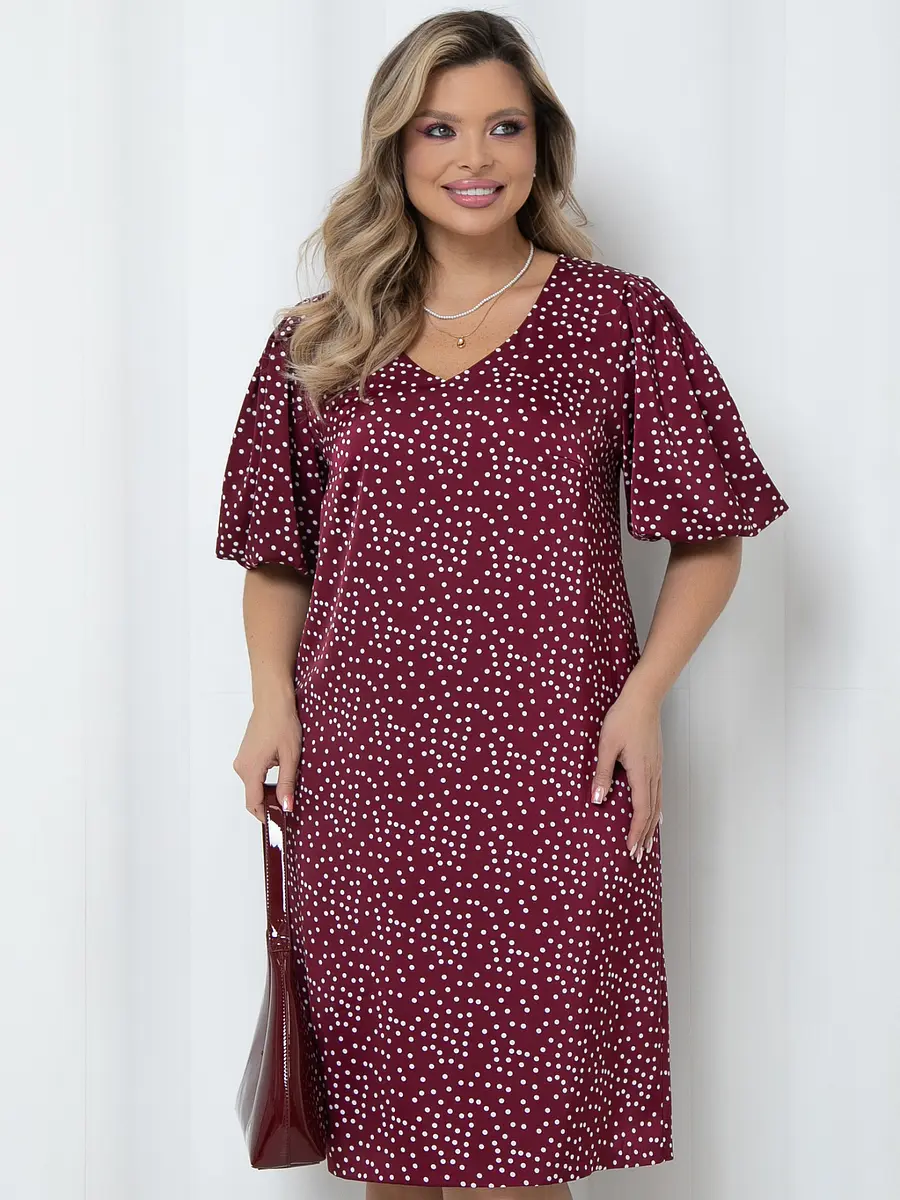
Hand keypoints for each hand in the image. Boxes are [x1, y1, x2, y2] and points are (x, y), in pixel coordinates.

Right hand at [233, 696, 302, 820]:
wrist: (273, 700)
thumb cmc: (282, 723)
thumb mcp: (290, 756)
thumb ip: (287, 783)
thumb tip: (286, 806)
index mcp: (250, 769)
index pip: (253, 804)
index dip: (266, 816)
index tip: (279, 822)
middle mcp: (241, 767)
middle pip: (253, 796)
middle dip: (270, 804)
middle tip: (290, 805)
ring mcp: (242, 760)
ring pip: (254, 785)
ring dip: (269, 791)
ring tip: (288, 787)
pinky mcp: (245, 754)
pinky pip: (254, 775)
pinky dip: (265, 780)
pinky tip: (281, 772)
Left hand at [591, 688, 663, 862]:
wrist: (643, 698)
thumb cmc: (623, 719)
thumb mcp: (606, 745)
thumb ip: (602, 773)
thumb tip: (596, 800)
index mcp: (641, 773)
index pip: (640, 811)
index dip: (636, 832)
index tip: (630, 849)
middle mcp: (653, 774)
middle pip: (652, 813)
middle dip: (645, 835)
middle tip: (639, 856)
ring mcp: (657, 768)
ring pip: (657, 804)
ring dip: (652, 826)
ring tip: (648, 843)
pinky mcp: (657, 762)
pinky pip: (659, 793)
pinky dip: (657, 809)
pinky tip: (656, 814)